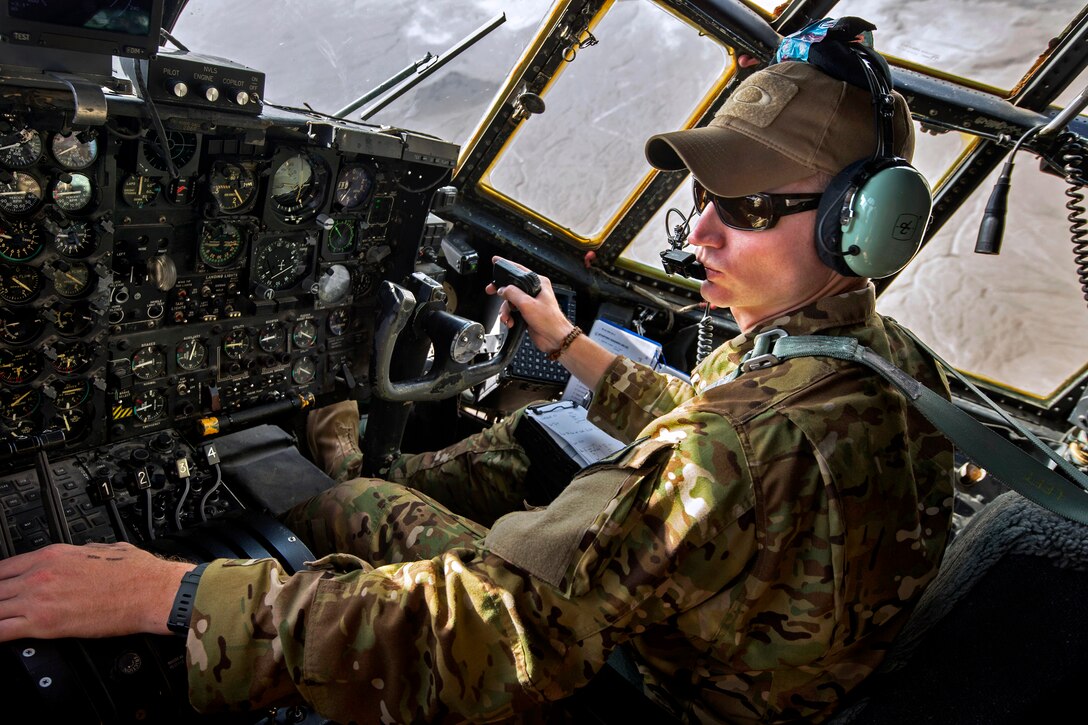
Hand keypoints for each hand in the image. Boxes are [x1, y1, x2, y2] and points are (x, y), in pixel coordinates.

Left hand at [0, 542, 194, 640]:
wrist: (150, 591)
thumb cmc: (137, 573)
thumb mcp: (105, 548)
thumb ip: (84, 552)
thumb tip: (83, 554)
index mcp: (53, 555)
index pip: (3, 567)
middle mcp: (40, 574)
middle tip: (1, 606)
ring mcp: (38, 599)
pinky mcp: (44, 624)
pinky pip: (2, 631)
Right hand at [485, 256, 573, 354]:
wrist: (555, 339)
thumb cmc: (550, 321)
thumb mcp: (527, 304)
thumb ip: (512, 293)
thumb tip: (502, 289)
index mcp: (539, 283)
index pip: (520, 270)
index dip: (507, 266)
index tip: (496, 261)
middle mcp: (534, 291)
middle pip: (512, 286)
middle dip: (502, 292)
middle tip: (491, 290)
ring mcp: (530, 302)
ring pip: (510, 301)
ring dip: (506, 310)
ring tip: (507, 317)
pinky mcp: (526, 313)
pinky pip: (512, 311)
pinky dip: (509, 317)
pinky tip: (511, 322)